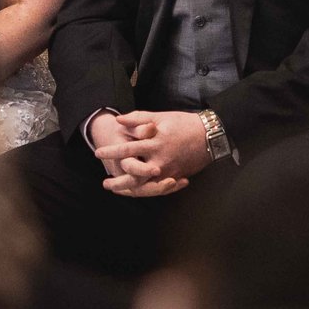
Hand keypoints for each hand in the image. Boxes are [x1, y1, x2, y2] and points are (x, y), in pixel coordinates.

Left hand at [94, 109, 212, 195]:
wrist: (209, 135)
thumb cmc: (183, 123)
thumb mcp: (160, 117)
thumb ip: (138, 118)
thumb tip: (118, 120)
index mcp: (154, 142)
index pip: (127, 149)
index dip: (111, 151)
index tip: (98, 153)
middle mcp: (160, 160)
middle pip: (134, 175)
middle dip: (118, 181)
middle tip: (105, 183)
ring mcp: (168, 171)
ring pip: (145, 187)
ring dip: (129, 190)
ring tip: (117, 190)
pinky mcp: (175, 177)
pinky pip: (157, 189)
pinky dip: (145, 191)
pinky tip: (135, 191)